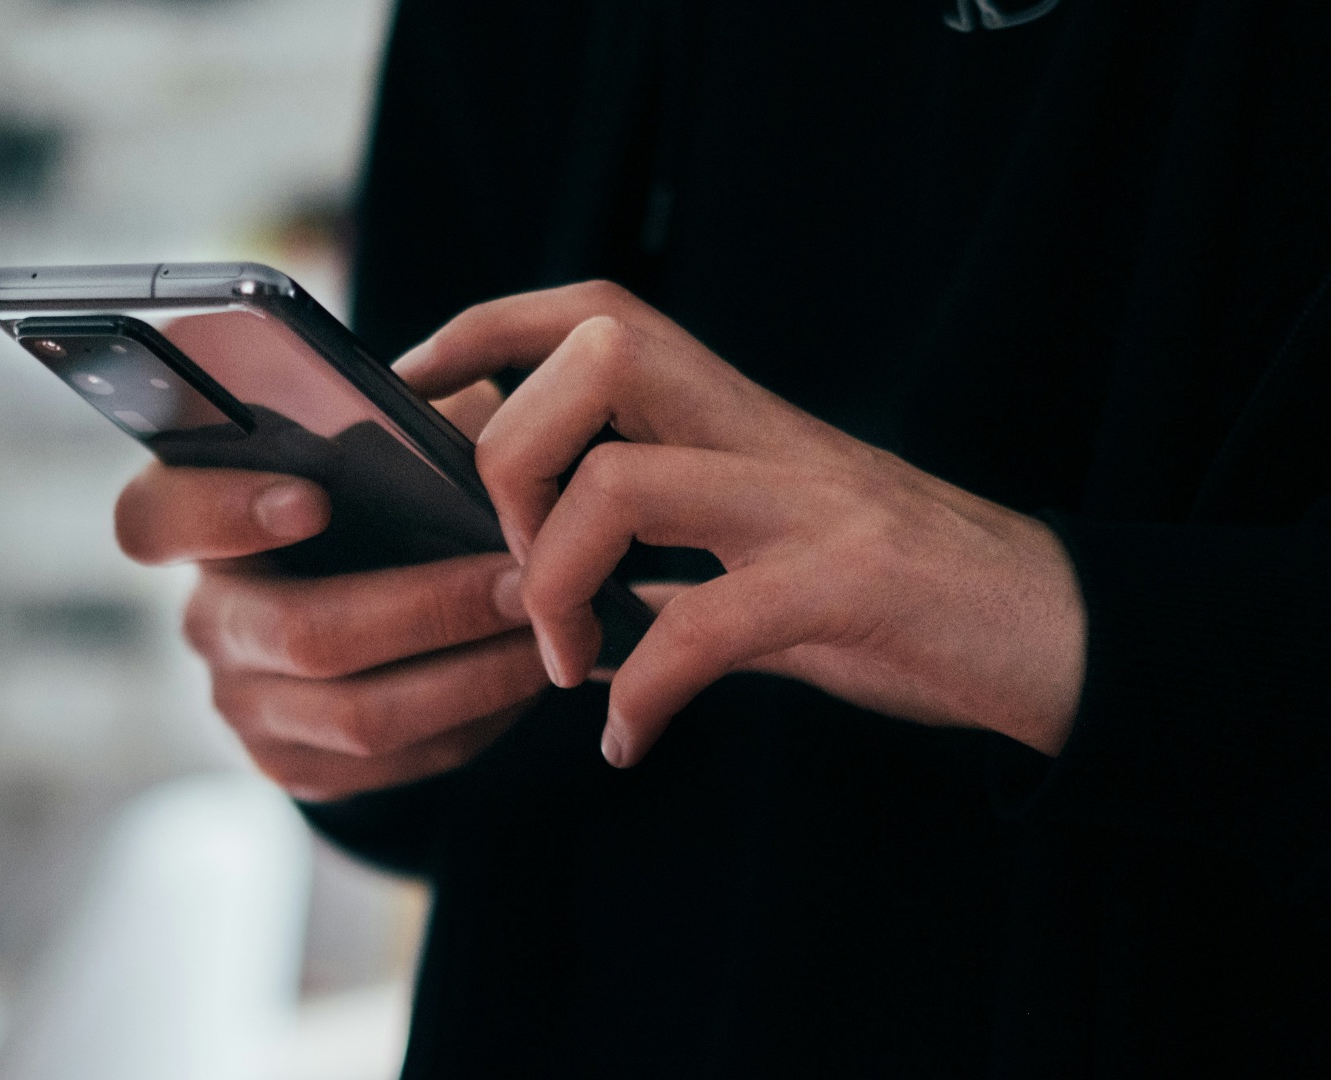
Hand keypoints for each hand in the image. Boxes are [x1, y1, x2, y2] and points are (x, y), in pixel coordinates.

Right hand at [114, 383, 550, 800]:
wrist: (369, 603)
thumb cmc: (377, 496)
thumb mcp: (381, 441)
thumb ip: (401, 423)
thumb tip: (469, 429)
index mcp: (197, 520)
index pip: (155, 519)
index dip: (223, 513)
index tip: (313, 498)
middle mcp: (207, 618)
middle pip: (301, 634)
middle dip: (429, 609)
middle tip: (523, 581)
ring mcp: (243, 703)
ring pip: (359, 715)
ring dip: (472, 675)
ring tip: (548, 634)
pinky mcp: (293, 765)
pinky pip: (393, 763)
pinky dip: (473, 721)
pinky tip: (524, 679)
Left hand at [397, 282, 1087, 767]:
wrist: (1054, 634)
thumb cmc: (895, 596)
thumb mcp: (764, 551)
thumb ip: (666, 551)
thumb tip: (546, 581)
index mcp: (735, 416)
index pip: (595, 311)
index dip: (487, 329)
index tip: (415, 389)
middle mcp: (765, 434)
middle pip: (596, 358)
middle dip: (510, 458)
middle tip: (514, 568)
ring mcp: (809, 503)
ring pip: (624, 483)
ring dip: (558, 584)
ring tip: (565, 663)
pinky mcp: (848, 585)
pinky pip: (705, 626)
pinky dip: (643, 692)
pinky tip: (630, 739)